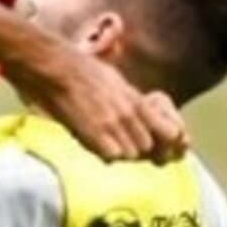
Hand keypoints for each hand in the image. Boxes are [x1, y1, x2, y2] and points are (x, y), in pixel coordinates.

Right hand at [19, 47, 188, 164]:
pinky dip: (105, 154)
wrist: (56, 69)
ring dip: (122, 151)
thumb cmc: (81, 69)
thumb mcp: (117, 80)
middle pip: (147, 147)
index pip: (170, 132)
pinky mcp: (93, 136)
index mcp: (137, 100)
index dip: (166, 140)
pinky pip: (110, 157)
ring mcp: (112, 126)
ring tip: (108, 139)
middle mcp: (129, 114)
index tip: (158, 140)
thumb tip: (143, 112)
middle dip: (139, 147)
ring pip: (130, 155)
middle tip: (124, 139)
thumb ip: (132, 100)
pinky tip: (96, 142)